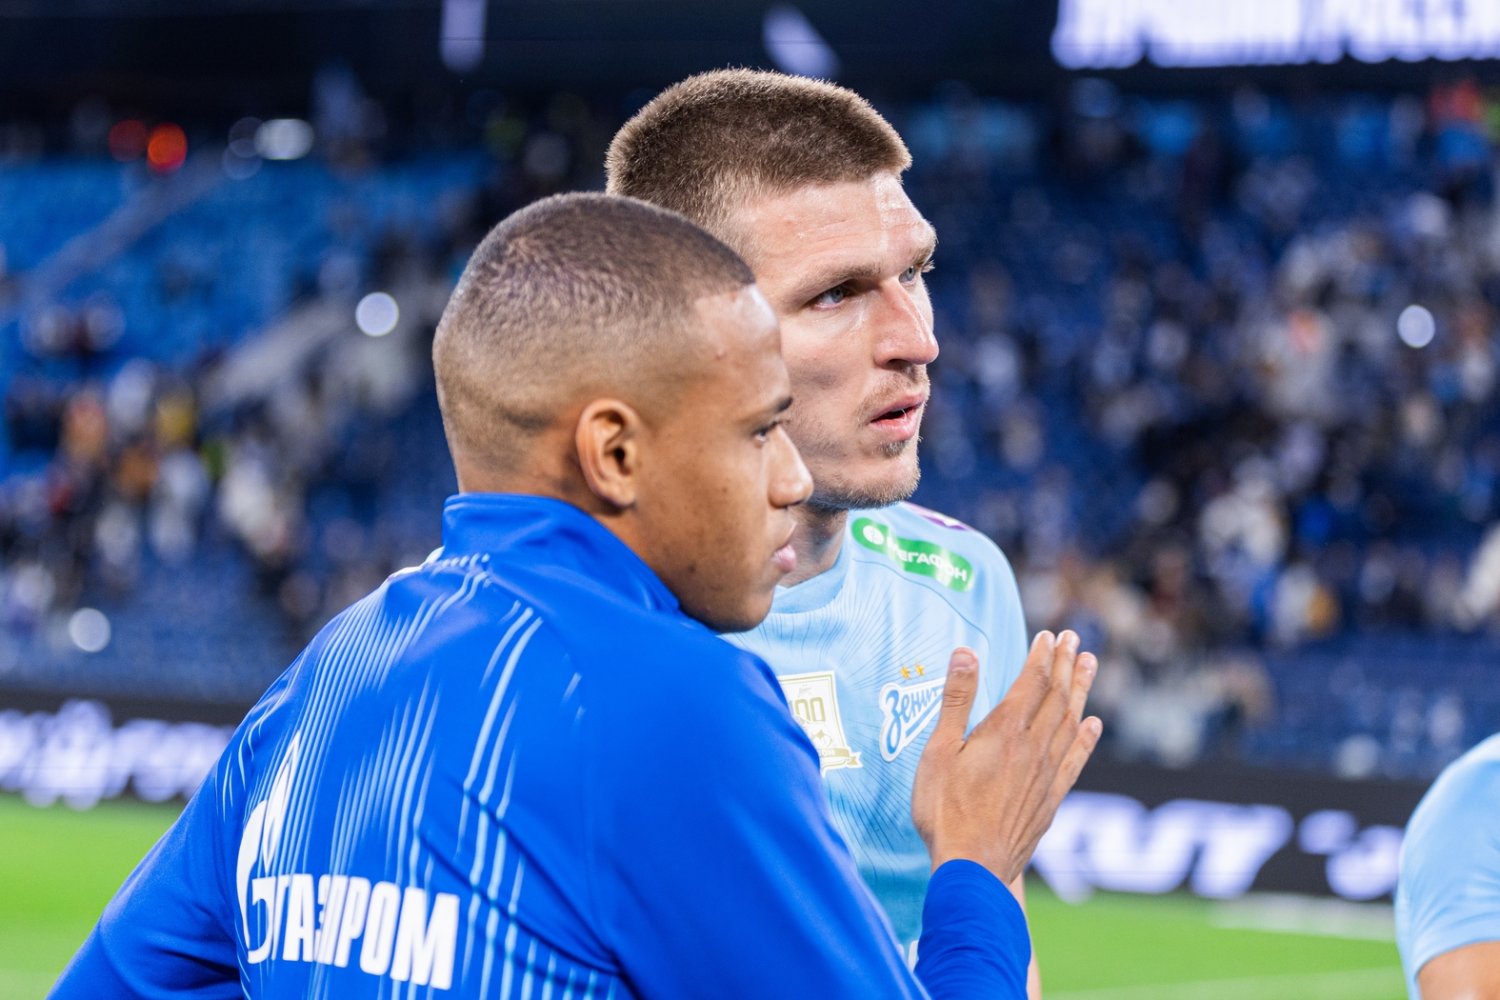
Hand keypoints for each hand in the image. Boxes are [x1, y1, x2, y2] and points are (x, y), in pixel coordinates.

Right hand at [912, 631, 1101, 884]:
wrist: (974, 867)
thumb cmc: (946, 810)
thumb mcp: (938, 751)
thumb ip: (956, 700)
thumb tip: (966, 652)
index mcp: (1004, 731)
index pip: (1030, 682)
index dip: (1041, 655)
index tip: (1050, 634)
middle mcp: (1032, 748)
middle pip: (1055, 697)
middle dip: (1066, 665)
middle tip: (1076, 638)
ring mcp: (1046, 774)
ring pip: (1070, 722)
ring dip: (1080, 691)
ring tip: (1091, 666)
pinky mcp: (1050, 799)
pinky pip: (1075, 760)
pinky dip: (1086, 738)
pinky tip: (1092, 726)